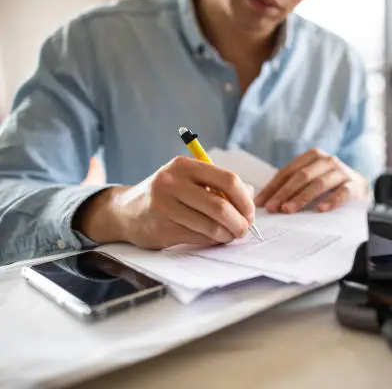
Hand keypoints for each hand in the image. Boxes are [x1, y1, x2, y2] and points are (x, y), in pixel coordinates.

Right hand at [74, 156, 254, 249]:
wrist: (126, 211)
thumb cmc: (167, 195)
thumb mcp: (189, 181)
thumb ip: (219, 185)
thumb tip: (250, 195)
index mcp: (185, 166)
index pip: (228, 180)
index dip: (245, 199)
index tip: (250, 212)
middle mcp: (172, 182)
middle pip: (220, 206)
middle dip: (239, 222)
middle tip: (244, 229)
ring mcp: (164, 205)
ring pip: (210, 225)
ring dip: (226, 234)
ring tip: (230, 235)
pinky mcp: (160, 227)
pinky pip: (197, 237)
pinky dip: (212, 241)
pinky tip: (214, 239)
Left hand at [254, 148, 368, 213]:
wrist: (359, 187)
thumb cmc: (329, 184)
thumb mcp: (310, 179)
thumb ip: (291, 186)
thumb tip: (264, 201)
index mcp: (312, 156)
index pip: (288, 171)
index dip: (273, 187)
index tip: (261, 202)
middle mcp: (327, 161)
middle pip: (301, 177)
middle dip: (284, 193)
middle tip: (272, 208)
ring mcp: (341, 172)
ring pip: (318, 184)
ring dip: (301, 198)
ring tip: (288, 209)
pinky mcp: (353, 185)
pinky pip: (341, 193)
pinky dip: (331, 200)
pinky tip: (321, 209)